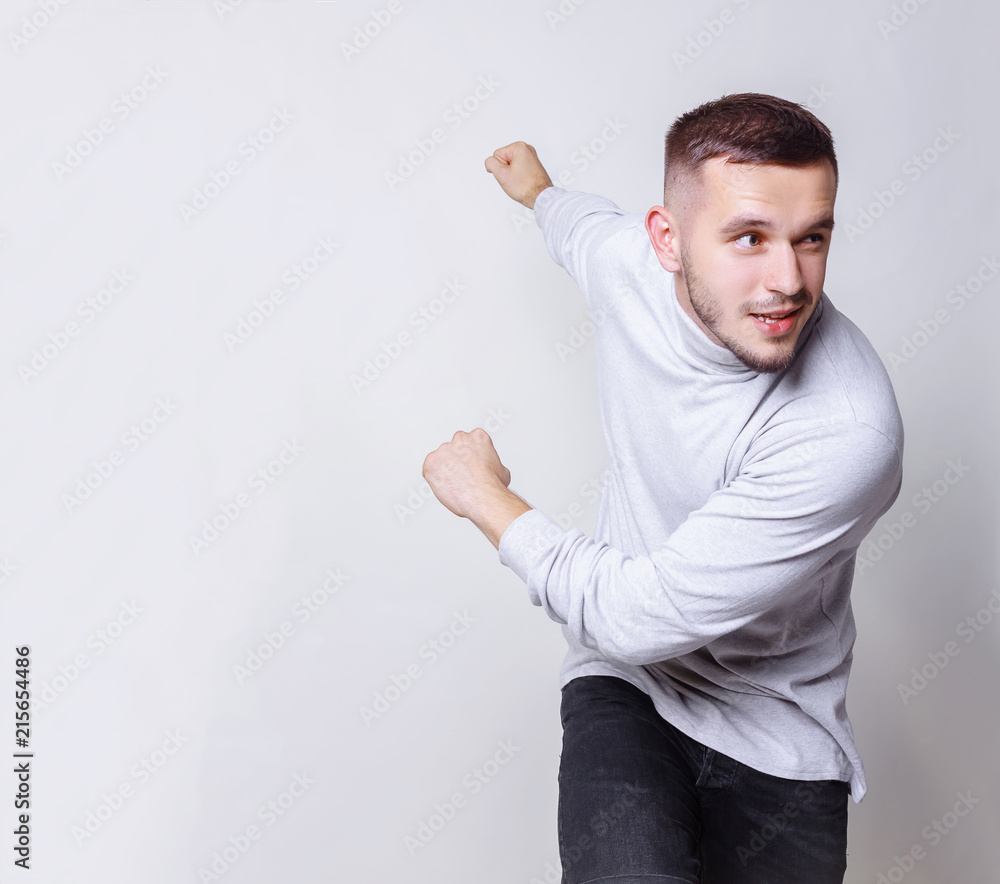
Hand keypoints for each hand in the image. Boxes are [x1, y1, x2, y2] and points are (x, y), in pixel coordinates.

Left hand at [422, 429, 532, 548]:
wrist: (483, 497)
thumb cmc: (492, 485)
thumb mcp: (501, 469)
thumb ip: (490, 463)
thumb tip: (489, 470)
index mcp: (477, 436)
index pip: (468, 442)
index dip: (469, 456)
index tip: (470, 465)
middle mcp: (460, 438)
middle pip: (453, 448)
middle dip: (456, 461)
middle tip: (462, 476)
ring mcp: (444, 449)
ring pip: (440, 459)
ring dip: (445, 470)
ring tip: (456, 484)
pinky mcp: (431, 462)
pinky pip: (429, 470)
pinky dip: (434, 478)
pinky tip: (446, 486)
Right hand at [485, 141, 553, 209]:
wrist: (540, 196)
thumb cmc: (526, 187)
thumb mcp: (501, 174)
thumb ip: (490, 163)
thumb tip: (490, 162)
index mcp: (519, 147)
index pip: (497, 155)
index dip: (500, 168)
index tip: (509, 175)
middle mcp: (527, 149)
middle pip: (504, 159)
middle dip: (506, 171)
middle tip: (514, 179)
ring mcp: (531, 157)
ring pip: (511, 165)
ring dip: (512, 174)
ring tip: (519, 181)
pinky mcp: (533, 165)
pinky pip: (518, 169)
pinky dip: (519, 176)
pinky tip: (523, 181)